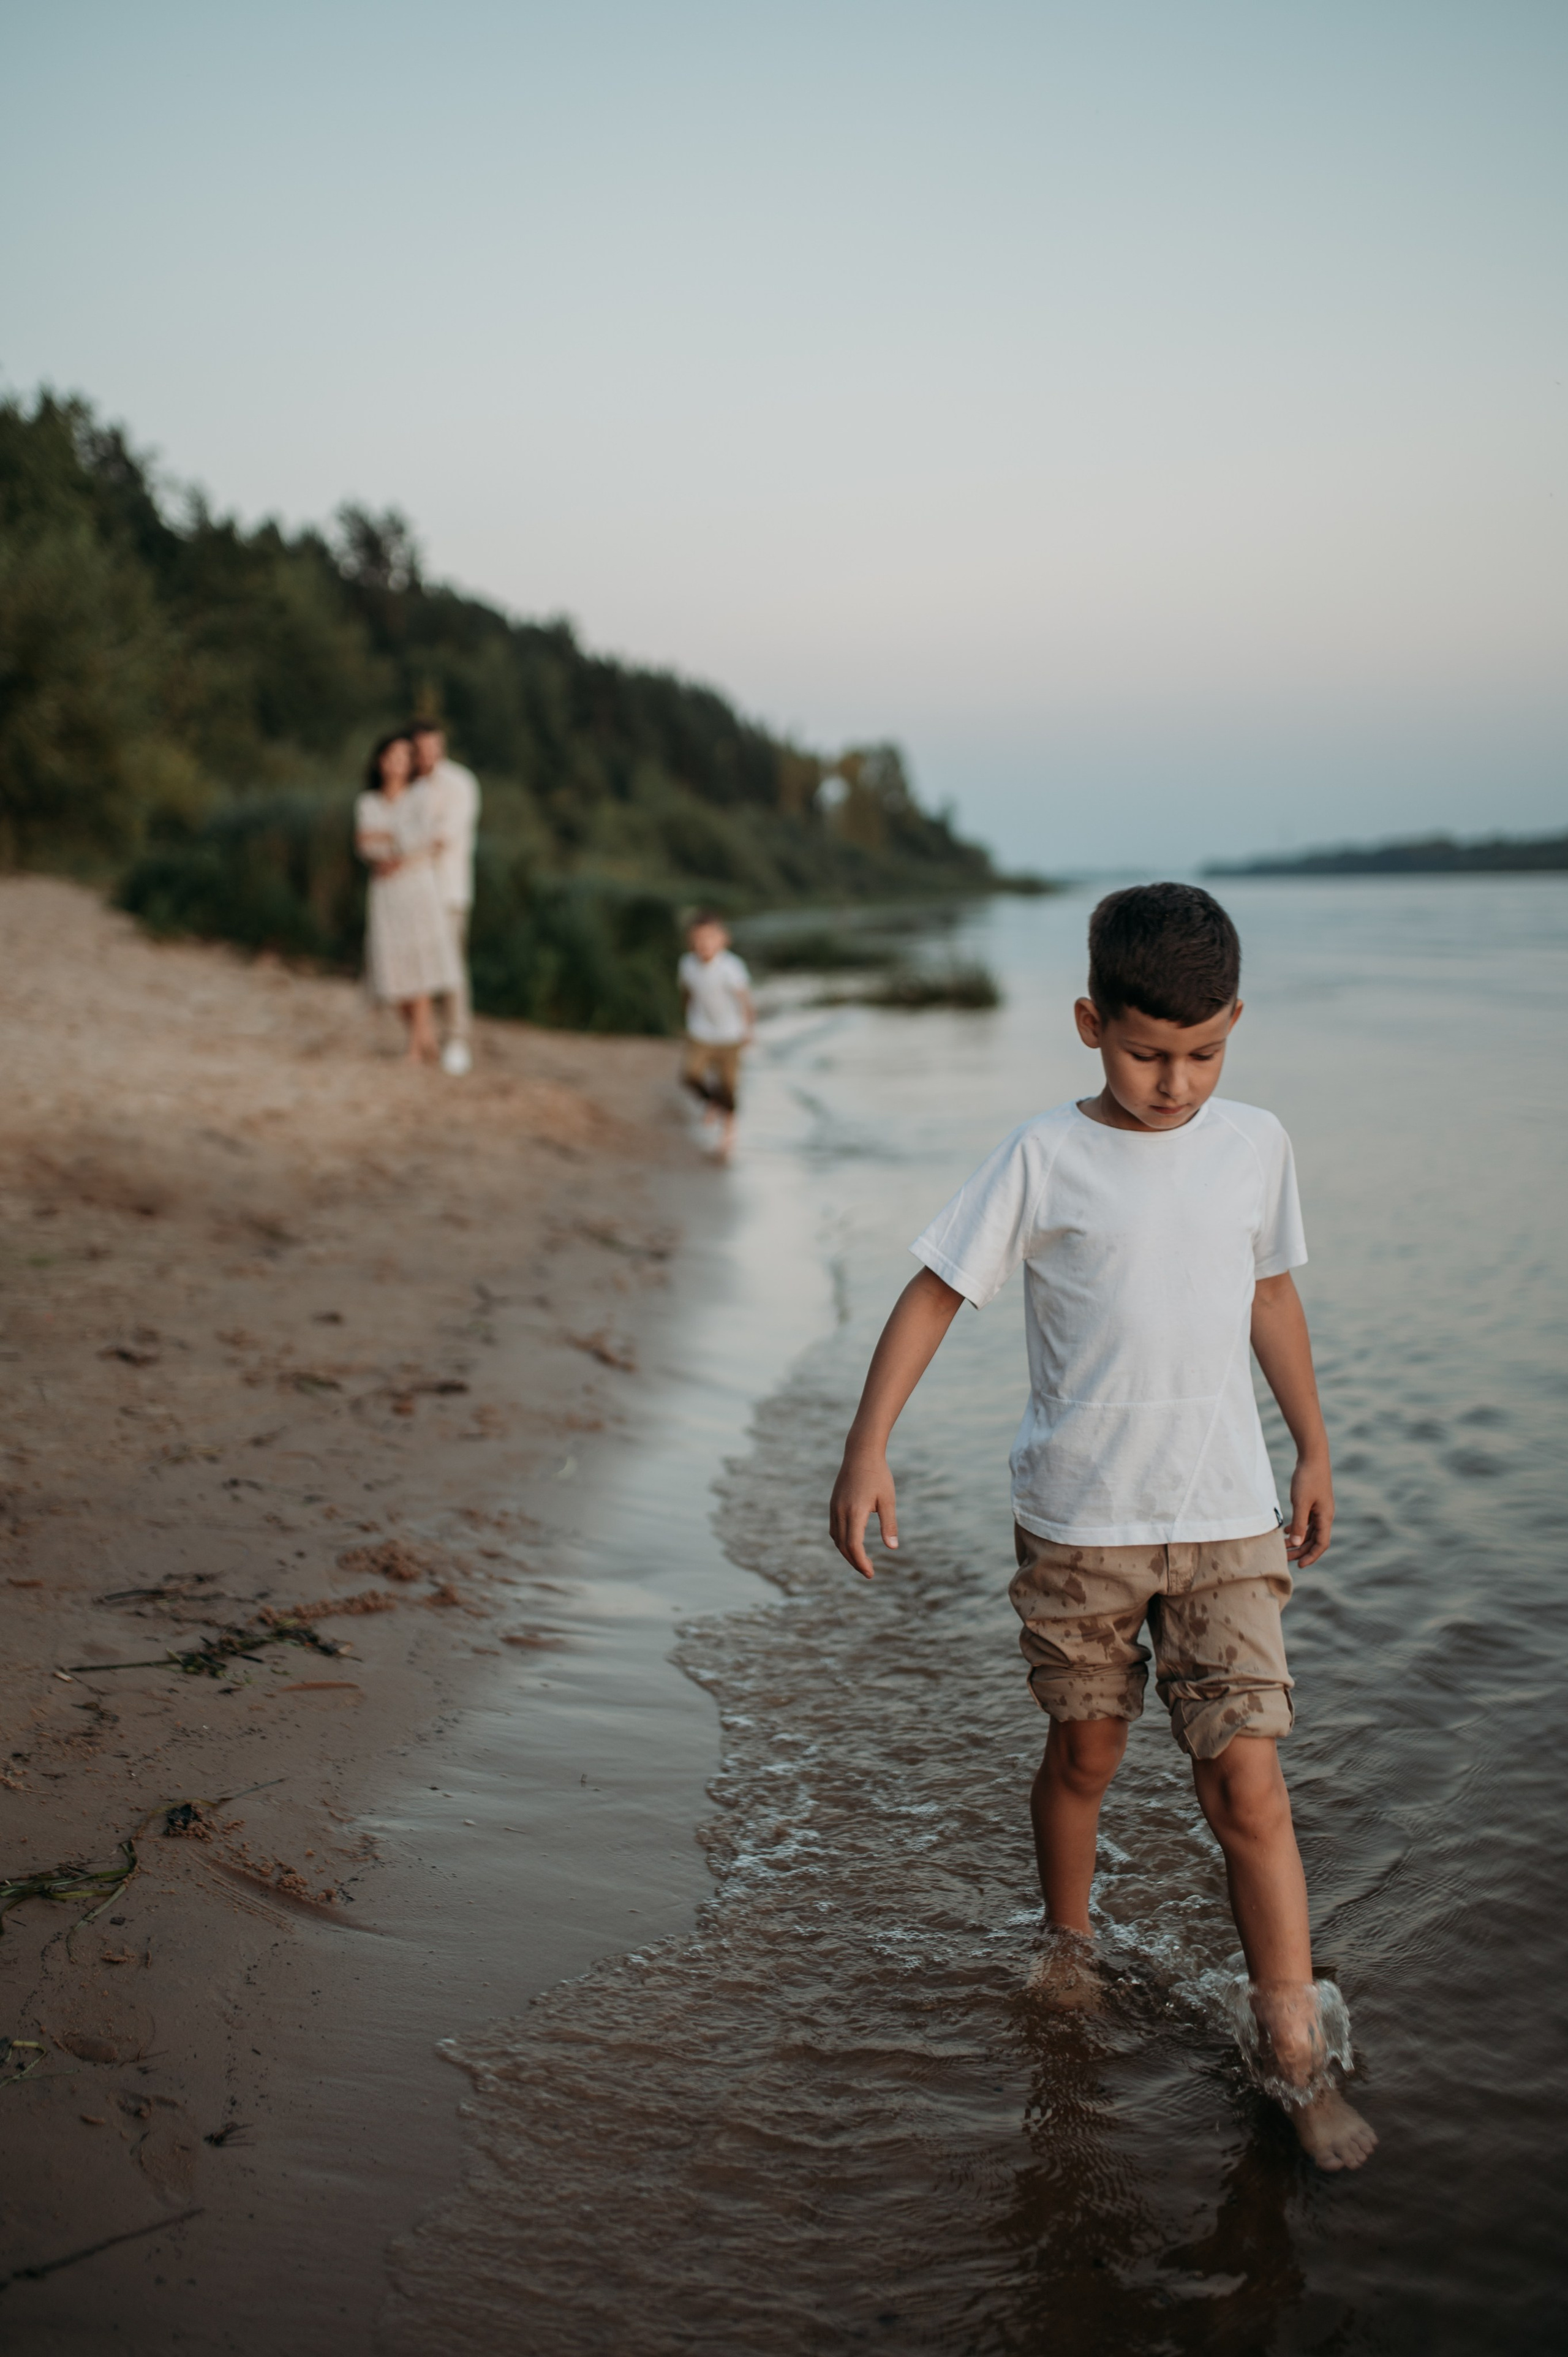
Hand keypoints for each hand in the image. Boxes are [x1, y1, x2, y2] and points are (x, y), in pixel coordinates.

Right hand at [828, 1443, 898, 1579]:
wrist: (861, 1453)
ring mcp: (834, 1508)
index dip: (861, 1563)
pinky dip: (841, 1541)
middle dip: (855, 1562)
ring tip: (861, 1561)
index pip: (853, 1546)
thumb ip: (889, 1524)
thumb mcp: (888, 1500)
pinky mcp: (833, 1504)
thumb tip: (892, 1548)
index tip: (871, 1573)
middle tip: (868, 1572)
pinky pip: (834, 1529)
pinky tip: (852, 1543)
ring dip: (847, 1553)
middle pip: (843, 1546)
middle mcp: (840, 1512)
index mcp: (855, 1512)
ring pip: (837, 1539)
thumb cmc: (878, 1475)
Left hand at [1285, 1457, 1333, 1567]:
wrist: (1312, 1456)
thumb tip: (1298, 1544)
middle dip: (1301, 1551)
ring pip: (1309, 1531)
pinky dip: (1298, 1527)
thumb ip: (1299, 1523)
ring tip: (1283, 1546)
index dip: (1311, 1556)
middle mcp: (1325, 1515)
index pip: (1321, 1544)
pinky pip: (1307, 1521)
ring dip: (1298, 1540)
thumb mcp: (1301, 1502)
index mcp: (1325, 1517)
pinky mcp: (1313, 1502)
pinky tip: (1287, 1530)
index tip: (1299, 1566)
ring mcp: (1319, 1509)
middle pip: (1314, 1540)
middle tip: (1285, 1558)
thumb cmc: (1307, 1478)